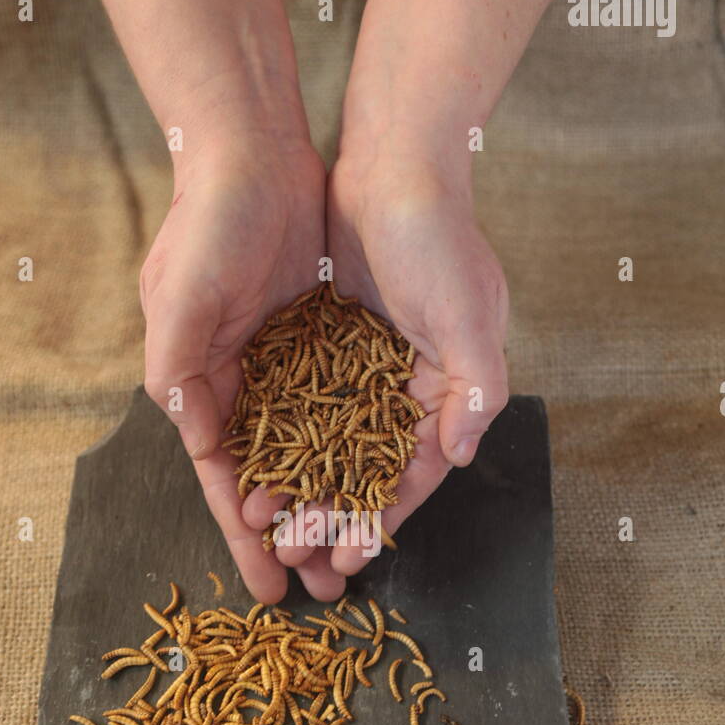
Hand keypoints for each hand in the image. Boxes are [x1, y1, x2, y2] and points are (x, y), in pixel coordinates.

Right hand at [142, 131, 351, 604]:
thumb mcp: (177, 300)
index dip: (247, 539)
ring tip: (357, 554)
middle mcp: (243, 385)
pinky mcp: (323, 341)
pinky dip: (360, 448)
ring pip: (314, 453)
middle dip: (298, 536)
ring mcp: (285, 365)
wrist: (255, 151)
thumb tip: (194, 442)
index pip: (228, 482)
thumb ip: (176, 372)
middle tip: (328, 590)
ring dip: (332, 503)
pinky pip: (346, 408)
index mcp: (201, 387)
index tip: (269, 591)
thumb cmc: (208, 224)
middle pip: (275, 480)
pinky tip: (381, 485)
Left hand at [242, 150, 508, 577]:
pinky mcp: (324, 344)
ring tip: (266, 526)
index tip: (349, 560)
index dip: (380, 518)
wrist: (391, 164)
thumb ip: (474, 387)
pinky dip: (278, 440)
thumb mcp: (468, 314)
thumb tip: (461, 456)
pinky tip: (251, 471)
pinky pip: (297, 406)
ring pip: (326, 445)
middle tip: (299, 560)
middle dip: (332, 518)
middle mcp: (404, 387)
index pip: (411, 471)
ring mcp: (361, 368)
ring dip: (300, 488)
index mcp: (446, 389)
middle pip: (364, 469)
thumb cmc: (439, 236)